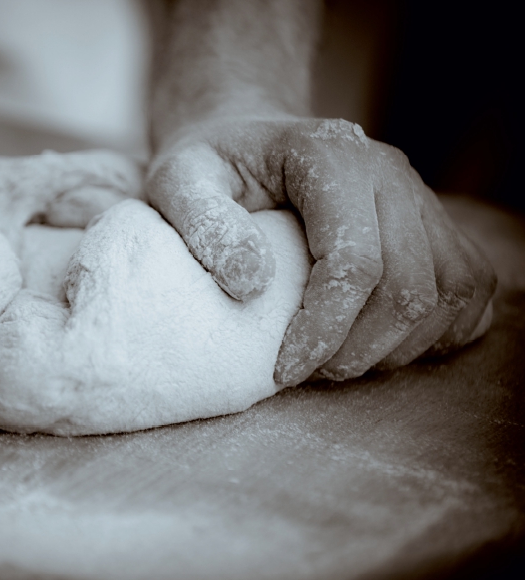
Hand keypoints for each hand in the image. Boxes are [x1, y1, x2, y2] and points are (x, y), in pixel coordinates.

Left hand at [146, 117, 496, 385]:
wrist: (248, 140)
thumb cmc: (210, 167)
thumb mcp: (177, 182)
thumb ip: (204, 225)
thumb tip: (251, 287)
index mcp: (331, 157)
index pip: (354, 263)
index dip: (324, 331)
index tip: (283, 370)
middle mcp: (389, 173)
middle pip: (409, 288)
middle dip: (357, 350)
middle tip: (305, 372)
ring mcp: (419, 197)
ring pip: (450, 293)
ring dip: (398, 347)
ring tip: (338, 360)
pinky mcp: (432, 223)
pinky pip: (469, 288)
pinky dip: (440, 329)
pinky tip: (387, 343)